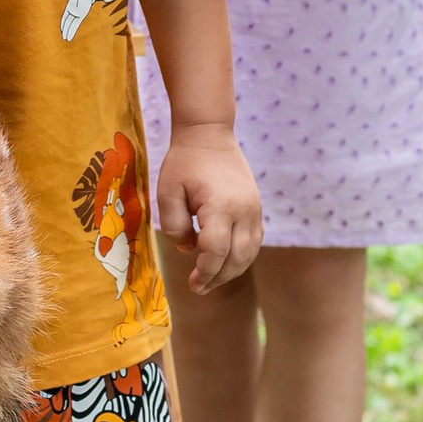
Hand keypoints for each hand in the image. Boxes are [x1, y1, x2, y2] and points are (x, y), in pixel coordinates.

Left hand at [155, 119, 261, 295]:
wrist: (209, 134)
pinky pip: (254, 241)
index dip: (205, 272)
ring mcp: (254, 209)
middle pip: (236, 258)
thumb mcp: (167, 192)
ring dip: (231, 271)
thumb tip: (189, 249)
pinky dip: (241, 257)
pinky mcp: (256, 207)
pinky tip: (224, 262)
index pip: (217, 251)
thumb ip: (174, 226)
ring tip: (210, 280)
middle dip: (217, 277)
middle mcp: (243, 210)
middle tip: (198, 288)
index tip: (192, 283)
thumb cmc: (184, 162)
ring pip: (249, 253)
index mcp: (220, 206)